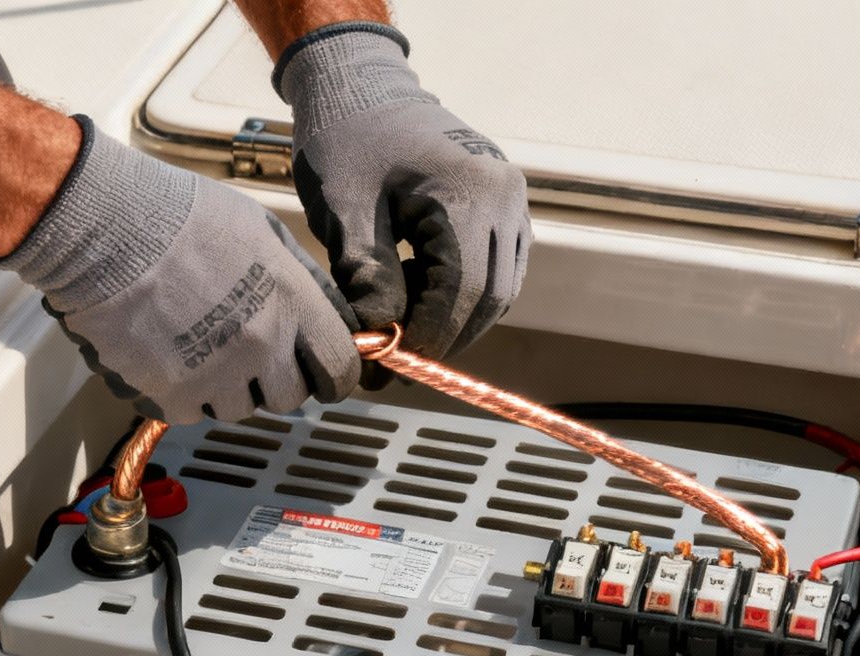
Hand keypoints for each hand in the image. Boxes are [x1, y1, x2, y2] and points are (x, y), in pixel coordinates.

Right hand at [0, 116, 362, 423]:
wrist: (108, 228)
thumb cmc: (182, 215)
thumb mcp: (263, 230)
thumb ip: (300, 278)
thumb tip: (327, 310)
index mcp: (291, 303)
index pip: (338, 367)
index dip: (333, 375)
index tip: (323, 374)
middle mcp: (261, 346)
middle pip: (289, 396)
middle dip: (276, 379)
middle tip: (251, 353)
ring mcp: (215, 375)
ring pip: (238, 408)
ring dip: (227, 387)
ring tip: (202, 346)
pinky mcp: (171, 394)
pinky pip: (191, 412)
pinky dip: (183, 394)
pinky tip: (170, 356)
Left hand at [277, 24, 531, 358]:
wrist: (364, 89)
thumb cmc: (347, 141)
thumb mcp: (344, 214)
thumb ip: (367, 280)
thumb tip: (381, 343)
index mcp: (471, 192)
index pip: (464, 291)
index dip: (431, 337)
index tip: (391, 363)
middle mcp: (506, 197)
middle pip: (490, 298)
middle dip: (444, 336)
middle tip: (395, 358)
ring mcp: (514, 202)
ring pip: (500, 290)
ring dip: (456, 318)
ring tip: (401, 317)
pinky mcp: (508, 208)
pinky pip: (499, 270)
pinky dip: (464, 294)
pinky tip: (418, 289)